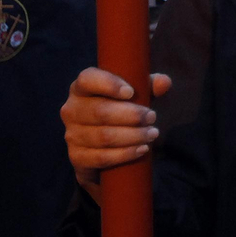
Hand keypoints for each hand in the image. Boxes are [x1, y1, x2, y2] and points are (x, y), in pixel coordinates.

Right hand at [61, 68, 172, 199]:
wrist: (101, 145)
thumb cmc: (119, 109)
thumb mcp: (134, 94)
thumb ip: (148, 85)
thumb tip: (164, 83)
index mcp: (81, 87)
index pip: (88, 79)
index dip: (109, 84)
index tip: (131, 92)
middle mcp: (71, 109)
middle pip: (101, 112)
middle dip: (131, 115)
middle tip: (152, 117)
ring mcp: (72, 134)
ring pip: (103, 136)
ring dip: (132, 136)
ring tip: (152, 134)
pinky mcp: (77, 156)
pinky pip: (101, 157)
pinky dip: (124, 154)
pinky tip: (141, 149)